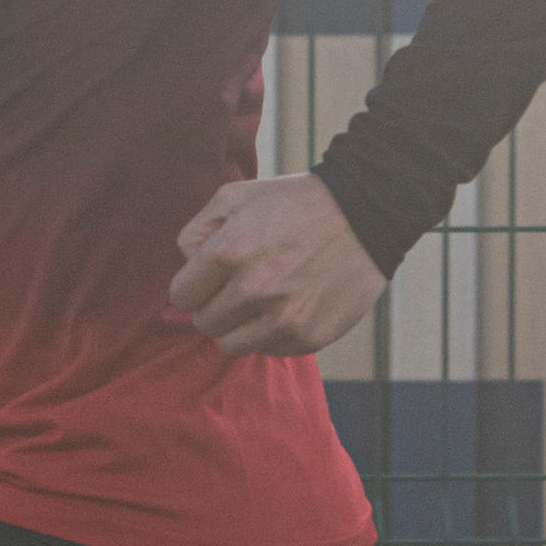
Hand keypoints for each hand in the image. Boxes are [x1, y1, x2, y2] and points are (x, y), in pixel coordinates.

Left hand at [167, 172, 387, 358]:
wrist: (364, 214)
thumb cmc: (294, 202)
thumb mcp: (236, 196)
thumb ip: (197, 230)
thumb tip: (186, 266)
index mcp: (228, 253)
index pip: (181, 296)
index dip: (193, 286)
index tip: (211, 278)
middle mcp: (253, 289)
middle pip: (204, 323)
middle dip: (216, 305)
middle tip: (241, 285)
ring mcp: (283, 317)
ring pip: (231, 345)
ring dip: (240, 325)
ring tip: (261, 300)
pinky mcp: (308, 336)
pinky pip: (269, 349)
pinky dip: (272, 333)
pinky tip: (289, 305)